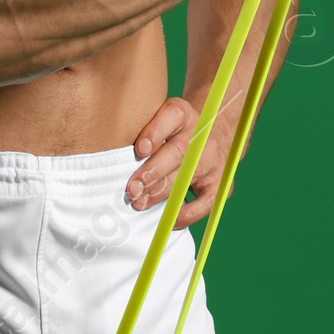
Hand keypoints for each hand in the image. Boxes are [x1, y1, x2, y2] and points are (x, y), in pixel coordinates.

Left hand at [124, 94, 226, 226]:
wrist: (211, 139)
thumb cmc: (170, 136)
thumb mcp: (158, 124)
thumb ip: (140, 134)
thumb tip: (111, 161)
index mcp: (183, 113)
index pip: (173, 114)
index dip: (156, 132)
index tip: (139, 149)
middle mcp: (202, 133)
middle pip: (178, 151)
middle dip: (152, 172)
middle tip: (131, 189)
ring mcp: (213, 158)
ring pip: (188, 174)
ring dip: (162, 191)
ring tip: (140, 202)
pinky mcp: (221, 183)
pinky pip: (206, 202)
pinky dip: (187, 213)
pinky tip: (168, 219)